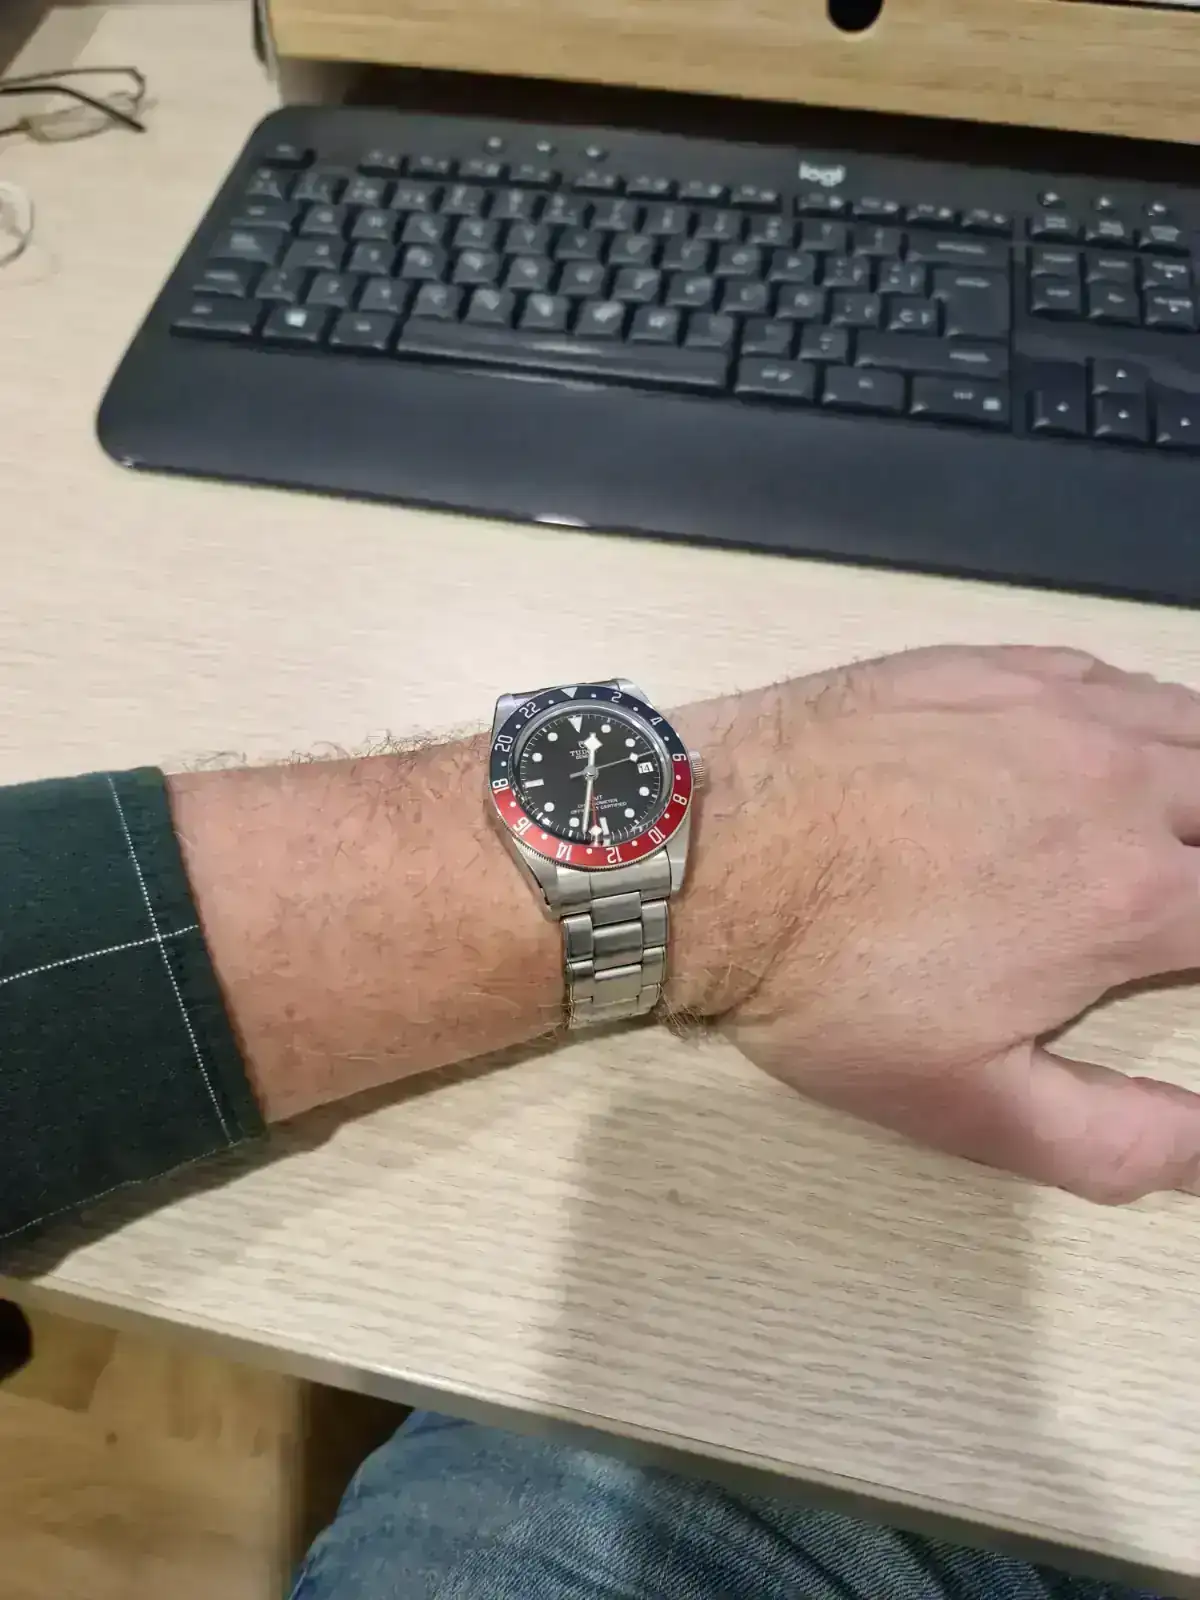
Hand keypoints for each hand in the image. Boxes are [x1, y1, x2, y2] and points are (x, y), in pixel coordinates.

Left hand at [672, 645, 1199, 1202]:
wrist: (701, 851)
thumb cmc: (820, 980)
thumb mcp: (965, 1103)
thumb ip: (1114, 1138)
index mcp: (1130, 896)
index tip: (1191, 957)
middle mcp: (1116, 783)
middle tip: (1180, 900)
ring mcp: (1050, 709)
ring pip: (1189, 725)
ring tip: (1177, 831)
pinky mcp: (984, 667)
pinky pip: (1105, 674)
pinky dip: (1139, 714)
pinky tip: (1115, 743)